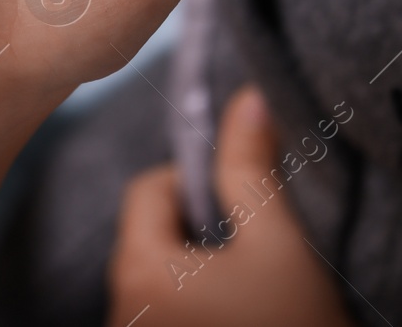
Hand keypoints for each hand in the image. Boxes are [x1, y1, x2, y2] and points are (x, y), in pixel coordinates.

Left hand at [108, 87, 353, 326]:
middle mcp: (120, 313)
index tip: (248, 207)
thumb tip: (248, 97)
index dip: (197, 182)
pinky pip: (167, 316)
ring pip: (160, 283)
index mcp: (139, 272)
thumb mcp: (282, 245)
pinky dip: (200, 310)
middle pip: (149, 239)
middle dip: (199, 232)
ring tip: (257, 295)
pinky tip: (251, 318)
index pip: (148, 190)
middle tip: (256, 252)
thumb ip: (253, 168)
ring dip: (200, 276)